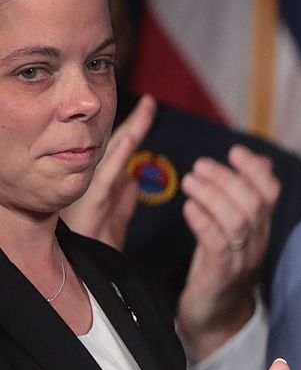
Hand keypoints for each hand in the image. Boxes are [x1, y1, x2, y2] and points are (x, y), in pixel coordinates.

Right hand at [62, 94, 156, 247]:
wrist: (80, 268)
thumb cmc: (97, 244)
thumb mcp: (116, 219)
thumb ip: (125, 198)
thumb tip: (136, 177)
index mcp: (106, 183)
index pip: (123, 149)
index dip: (136, 128)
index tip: (150, 107)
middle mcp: (98, 180)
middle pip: (119, 144)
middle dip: (135, 122)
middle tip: (150, 101)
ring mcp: (94, 187)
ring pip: (114, 152)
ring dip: (132, 131)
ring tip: (147, 109)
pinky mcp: (94, 200)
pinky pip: (109, 172)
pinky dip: (119, 154)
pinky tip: (132, 139)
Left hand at [177, 147, 281, 359]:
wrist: (215, 318)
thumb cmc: (219, 268)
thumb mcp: (236, 231)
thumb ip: (245, 199)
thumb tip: (260, 163)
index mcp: (262, 229)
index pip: (271, 193)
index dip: (255, 169)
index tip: (234, 151)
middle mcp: (257, 242)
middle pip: (254, 203)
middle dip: (228, 178)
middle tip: (201, 165)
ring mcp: (241, 259)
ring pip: (237, 220)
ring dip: (213, 195)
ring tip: (190, 181)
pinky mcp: (221, 274)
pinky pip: (217, 243)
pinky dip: (202, 221)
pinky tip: (188, 208)